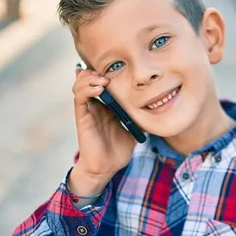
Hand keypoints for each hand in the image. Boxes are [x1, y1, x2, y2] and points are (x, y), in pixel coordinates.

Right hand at [71, 67, 135, 186]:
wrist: (107, 167)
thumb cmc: (119, 149)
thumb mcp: (134, 128)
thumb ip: (140, 116)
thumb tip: (156, 107)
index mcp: (106, 105)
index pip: (102, 80)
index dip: (107, 71)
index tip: (121, 68)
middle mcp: (95, 104)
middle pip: (88, 77)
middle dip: (97, 70)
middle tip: (109, 73)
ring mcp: (87, 109)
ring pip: (81, 84)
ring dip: (91, 78)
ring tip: (103, 81)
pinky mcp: (82, 117)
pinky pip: (79, 98)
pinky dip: (86, 89)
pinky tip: (99, 89)